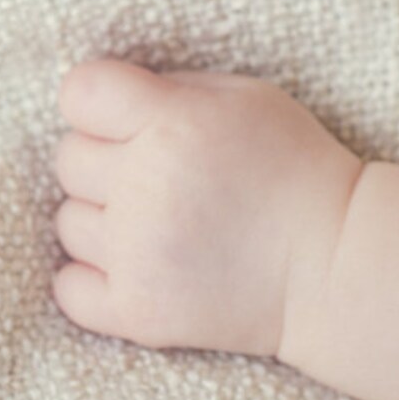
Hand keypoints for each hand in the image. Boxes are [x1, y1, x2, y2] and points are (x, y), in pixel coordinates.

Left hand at [51, 56, 362, 359]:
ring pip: (67, 221)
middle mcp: (146, 185)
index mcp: (174, 122)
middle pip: (69, 157)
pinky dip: (90, 275)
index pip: (80, 92)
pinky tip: (132, 262)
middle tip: (153, 170)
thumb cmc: (290, 166)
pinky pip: (68, 287)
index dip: (94, 101)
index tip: (120, 115)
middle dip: (104, 158)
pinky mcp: (137, 311)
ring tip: (153, 219)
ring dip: (101, 216)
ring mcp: (138, 253)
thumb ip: (170, 88)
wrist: (331, 264)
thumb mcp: (243, 97)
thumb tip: (107, 99)